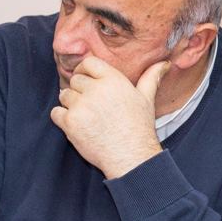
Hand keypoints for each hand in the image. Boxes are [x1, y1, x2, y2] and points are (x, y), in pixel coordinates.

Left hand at [50, 56, 168, 178]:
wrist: (131, 157)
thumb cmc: (140, 128)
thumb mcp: (147, 99)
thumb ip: (151, 78)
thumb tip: (165, 64)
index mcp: (114, 80)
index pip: (88, 63)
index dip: (84, 71)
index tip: (86, 80)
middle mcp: (96, 90)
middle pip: (75, 80)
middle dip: (79, 91)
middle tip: (91, 106)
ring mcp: (82, 106)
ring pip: (64, 96)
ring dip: (71, 105)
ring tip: (87, 117)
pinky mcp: (70, 122)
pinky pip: (56, 113)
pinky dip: (62, 119)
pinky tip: (78, 126)